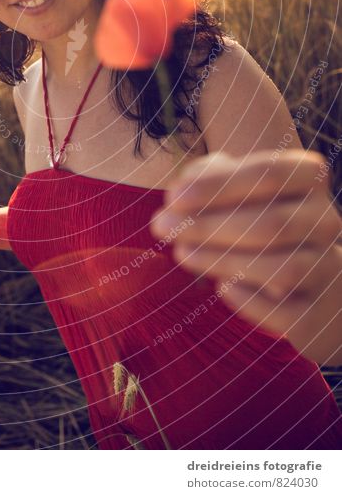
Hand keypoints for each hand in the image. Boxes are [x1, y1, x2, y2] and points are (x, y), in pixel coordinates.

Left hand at [150, 149, 341, 364]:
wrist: (302, 271)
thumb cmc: (252, 212)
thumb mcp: (232, 185)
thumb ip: (206, 179)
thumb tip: (179, 197)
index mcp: (309, 177)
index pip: (270, 173)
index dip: (217, 186)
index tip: (172, 196)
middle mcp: (327, 221)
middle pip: (272, 224)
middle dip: (208, 227)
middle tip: (162, 227)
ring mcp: (329, 268)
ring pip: (281, 269)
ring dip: (222, 261)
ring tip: (181, 253)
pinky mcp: (319, 313)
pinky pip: (285, 312)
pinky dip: (249, 300)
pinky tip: (221, 287)